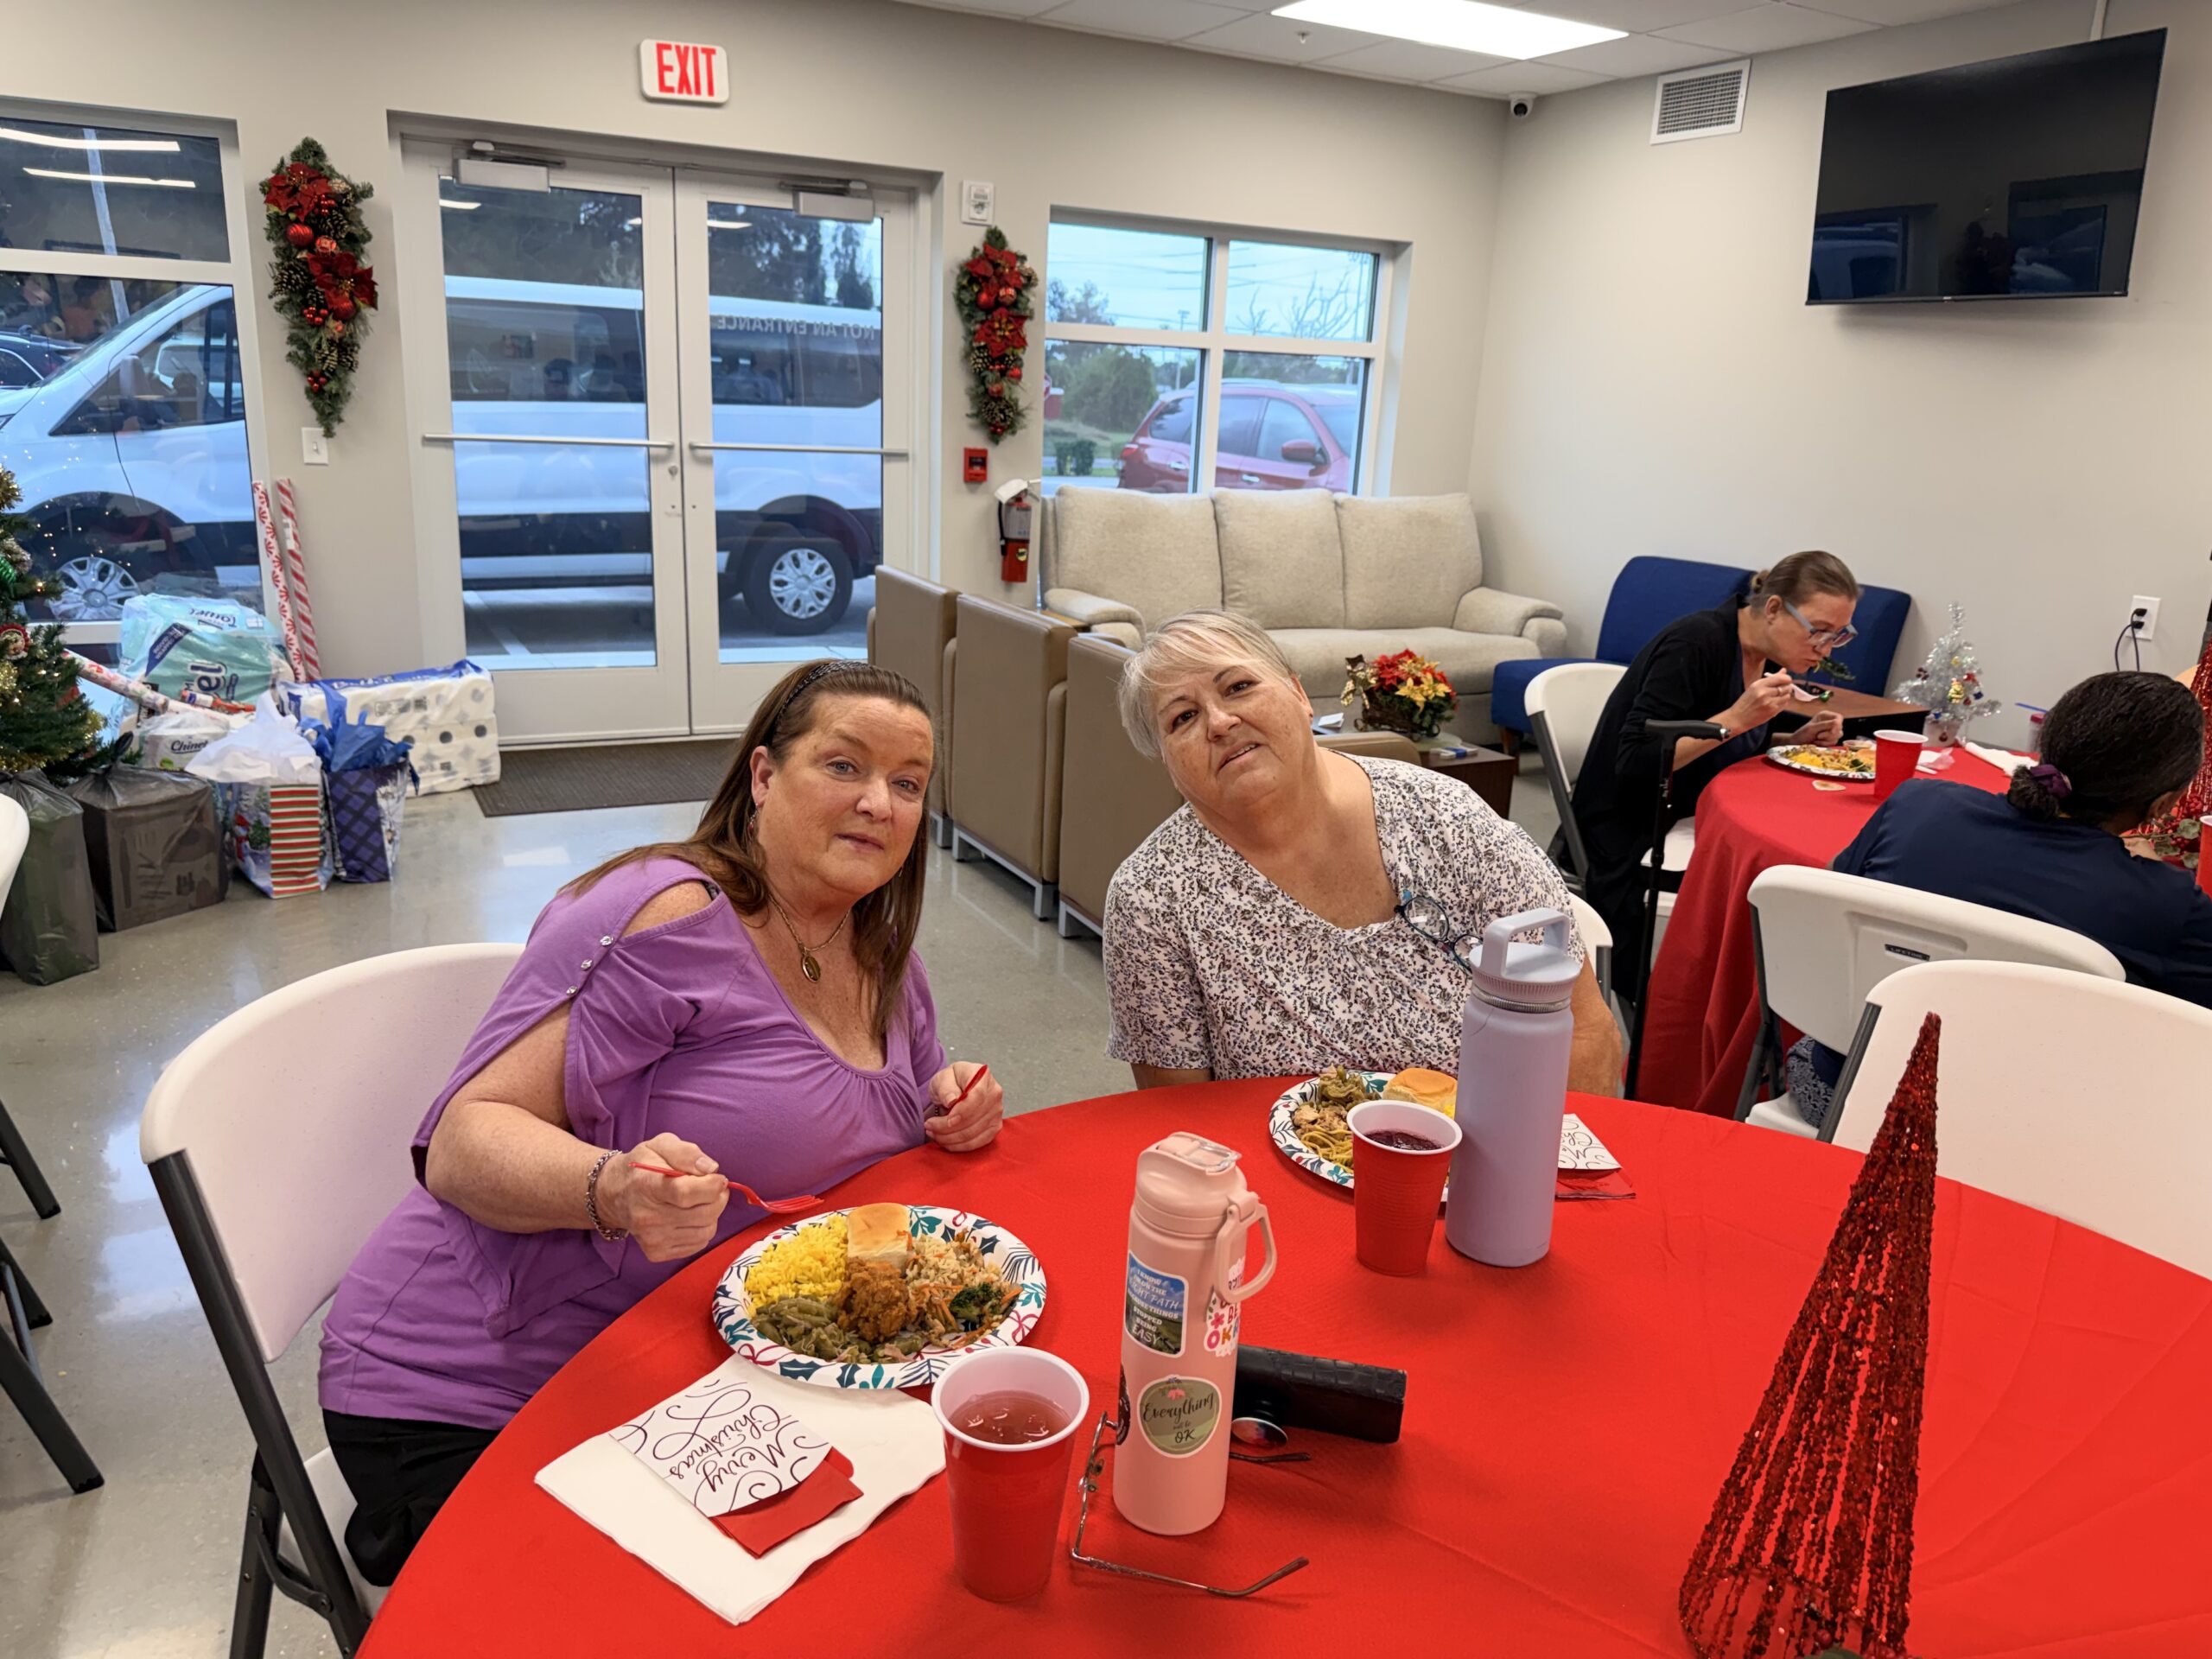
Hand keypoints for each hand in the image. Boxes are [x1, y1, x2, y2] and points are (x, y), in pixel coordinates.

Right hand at [597, 1133, 729, 1261]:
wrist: (612, 1194)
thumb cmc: (642, 1166)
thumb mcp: (660, 1144)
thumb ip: (687, 1152)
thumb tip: (711, 1169)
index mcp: (647, 1186)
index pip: (686, 1193)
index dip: (711, 1186)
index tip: (719, 1178)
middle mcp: (647, 1216)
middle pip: (703, 1214)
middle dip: (719, 1198)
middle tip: (715, 1187)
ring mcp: (652, 1238)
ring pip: (706, 1231)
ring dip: (712, 1214)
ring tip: (702, 1201)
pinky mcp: (657, 1252)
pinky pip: (698, 1244)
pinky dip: (703, 1229)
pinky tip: (691, 1216)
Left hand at [924, 1063, 1002, 1152]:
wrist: (956, 1090)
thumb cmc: (949, 1082)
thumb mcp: (942, 1078)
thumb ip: (946, 1087)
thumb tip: (952, 1100)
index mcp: (983, 1076)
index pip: (978, 1096)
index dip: (963, 1112)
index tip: (947, 1120)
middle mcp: (995, 1094)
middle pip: (975, 1118)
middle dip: (948, 1128)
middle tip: (928, 1126)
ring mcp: (997, 1112)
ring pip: (974, 1133)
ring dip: (950, 1138)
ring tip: (933, 1133)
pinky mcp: (994, 1128)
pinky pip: (978, 1143)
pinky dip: (959, 1146)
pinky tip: (945, 1141)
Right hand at [1723, 670, 1798, 734]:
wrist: (1738, 718)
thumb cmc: (1745, 702)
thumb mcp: (1755, 687)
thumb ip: (1770, 679)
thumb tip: (1784, 670)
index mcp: (1758, 684)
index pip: (1780, 678)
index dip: (1787, 678)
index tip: (1787, 680)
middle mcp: (1764, 692)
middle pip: (1786, 687)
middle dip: (1787, 687)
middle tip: (1782, 689)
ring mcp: (1769, 702)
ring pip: (1787, 696)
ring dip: (1785, 696)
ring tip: (1778, 697)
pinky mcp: (1772, 711)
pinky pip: (1784, 704)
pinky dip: (1782, 703)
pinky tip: (1775, 703)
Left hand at [1797, 707, 1844, 746]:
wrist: (1798, 744)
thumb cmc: (1802, 734)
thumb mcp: (1812, 728)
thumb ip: (1825, 725)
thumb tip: (1837, 723)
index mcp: (1825, 716)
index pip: (1839, 717)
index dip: (1838, 724)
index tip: (1832, 731)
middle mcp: (1830, 722)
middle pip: (1840, 728)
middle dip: (1830, 734)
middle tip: (1818, 736)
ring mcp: (1831, 731)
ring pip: (1838, 736)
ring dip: (1827, 740)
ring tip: (1817, 739)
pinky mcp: (1831, 739)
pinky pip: (1835, 742)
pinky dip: (1826, 744)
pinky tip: (1818, 743)